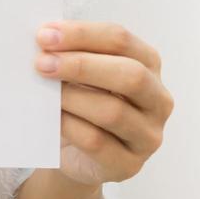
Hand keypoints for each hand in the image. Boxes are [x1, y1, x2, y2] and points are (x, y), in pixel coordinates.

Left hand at [32, 21, 173, 185]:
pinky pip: (97, 143)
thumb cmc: (83, 103)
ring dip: (72, 97)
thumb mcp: (84, 75)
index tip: (45, 35)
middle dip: (81, 65)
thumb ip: (72, 55)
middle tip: (42, 63)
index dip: (83, 34)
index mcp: (148, 64)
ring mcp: (148, 135)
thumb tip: (45, 41)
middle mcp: (157, 99)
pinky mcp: (129, 164)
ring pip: (113, 111)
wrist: (79, 155)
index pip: (121, 40)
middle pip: (129, 74)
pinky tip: (51, 118)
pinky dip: (70, 126)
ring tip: (43, 92)